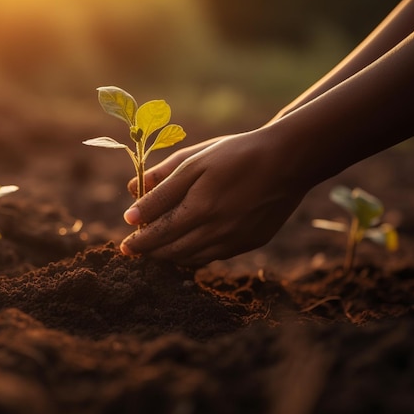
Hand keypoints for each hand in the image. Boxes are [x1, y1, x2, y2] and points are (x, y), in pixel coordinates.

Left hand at [120, 130, 307, 266]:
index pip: (158, 234)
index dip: (138, 242)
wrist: (288, 160)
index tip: (125, 246)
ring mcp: (235, 241)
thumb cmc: (237, 154)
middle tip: (136, 250)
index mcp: (199, 208)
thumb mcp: (196, 160)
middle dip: (150, 252)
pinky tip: (187, 247)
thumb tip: (131, 193)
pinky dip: (194, 255)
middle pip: (172, 251)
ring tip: (157, 250)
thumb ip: (163, 181)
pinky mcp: (250, 243)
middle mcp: (216, 231)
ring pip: (192, 259)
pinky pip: (213, 257)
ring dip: (170, 257)